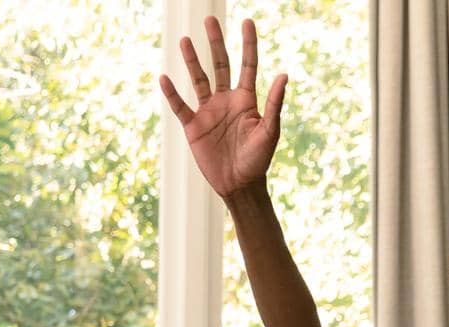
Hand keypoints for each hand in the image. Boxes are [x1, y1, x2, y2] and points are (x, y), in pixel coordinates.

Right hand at [159, 18, 286, 200]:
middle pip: (220, 65)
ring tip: (184, 40)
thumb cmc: (258, 159)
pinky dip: (172, 94)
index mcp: (246, 99)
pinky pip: (180, 106)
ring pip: (198, 80)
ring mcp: (208, 112)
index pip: (247, 65)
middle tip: (209, 20)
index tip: (246, 22)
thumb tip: (284, 75)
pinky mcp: (193, 127)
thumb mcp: (269, 131)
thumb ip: (274, 104)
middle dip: (215, 43)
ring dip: (191, 60)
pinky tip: (164, 78)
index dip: (248, 44)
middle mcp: (226, 100)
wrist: (239, 184)